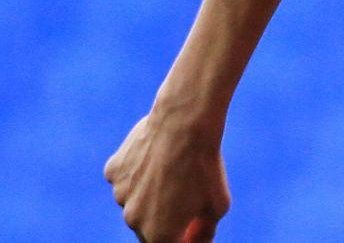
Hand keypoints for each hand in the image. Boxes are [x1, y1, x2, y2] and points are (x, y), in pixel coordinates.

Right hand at [104, 114, 230, 241]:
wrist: (184, 125)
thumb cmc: (205, 166)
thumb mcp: (218, 205)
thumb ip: (204, 231)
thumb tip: (195, 241)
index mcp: (158, 234)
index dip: (182, 238)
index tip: (191, 224)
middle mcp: (132, 220)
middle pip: (148, 228)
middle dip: (165, 219)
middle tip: (186, 197)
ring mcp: (119, 195)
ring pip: (135, 201)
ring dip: (150, 194)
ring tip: (175, 170)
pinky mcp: (112, 172)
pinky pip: (125, 178)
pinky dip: (137, 173)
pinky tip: (156, 157)